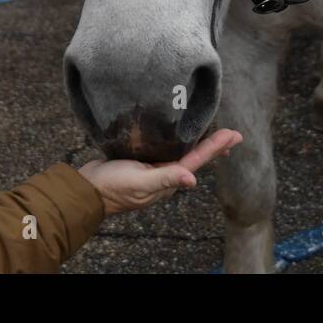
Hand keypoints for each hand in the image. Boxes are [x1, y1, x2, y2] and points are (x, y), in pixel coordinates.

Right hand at [78, 129, 241, 215]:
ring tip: (215, 135)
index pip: (197, 161)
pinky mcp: (142, 160)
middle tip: (233, 134)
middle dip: (214, 146)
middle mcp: (165, 174)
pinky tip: (179, 135)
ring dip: (200, 143)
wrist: (88, 188)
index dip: (215, 147)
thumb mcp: (139, 182)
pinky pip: (166, 149)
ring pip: (182, 152)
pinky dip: (178, 141)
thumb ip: (164, 179)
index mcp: (167, 180)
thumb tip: (193, 179)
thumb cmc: (113, 187)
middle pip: (195, 157)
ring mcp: (154, 168)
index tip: (234, 135)